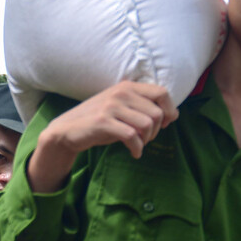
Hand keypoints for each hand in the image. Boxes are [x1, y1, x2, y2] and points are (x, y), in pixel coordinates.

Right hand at [27, 81, 177, 191]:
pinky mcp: (104, 122)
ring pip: (147, 124)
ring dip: (147, 140)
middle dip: (157, 131)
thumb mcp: (121, 108)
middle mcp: (121, 93)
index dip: (169, 110)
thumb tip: (173, 114)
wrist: (67, 130)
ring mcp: (112, 106)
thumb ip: (143, 107)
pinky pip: (132, 136)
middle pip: (157, 112)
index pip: (162, 93)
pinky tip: (134, 153)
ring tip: (139, 145)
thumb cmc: (99, 121)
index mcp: (127, 86)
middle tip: (146, 139)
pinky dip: (137, 149)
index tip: (164, 124)